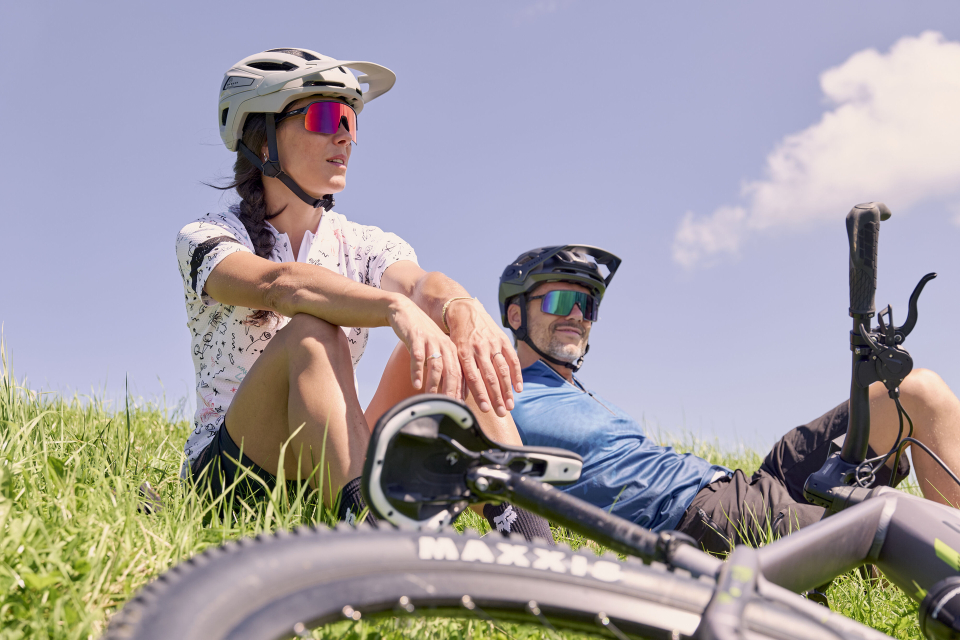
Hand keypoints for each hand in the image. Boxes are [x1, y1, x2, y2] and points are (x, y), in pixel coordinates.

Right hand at [387, 297, 461, 397]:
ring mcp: (431, 341)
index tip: (460, 407)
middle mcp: (444, 345)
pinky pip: (418, 356)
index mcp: (452, 350)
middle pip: (452, 371)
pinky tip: (416, 384)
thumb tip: (447, 393)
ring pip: (436, 365)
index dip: (461, 391)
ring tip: (431, 399)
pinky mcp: (416, 337)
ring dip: (434, 383)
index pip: (461, 373)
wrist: (405, 311)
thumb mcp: (435, 350)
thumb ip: (441, 368)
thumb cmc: (421, 336)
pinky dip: (418, 371)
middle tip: (450, 407)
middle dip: (452, 390)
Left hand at [446, 299, 522, 416]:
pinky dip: (517, 374)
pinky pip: (512, 359)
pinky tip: (518, 388)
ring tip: (510, 406)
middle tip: (501, 413)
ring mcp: (492, 344)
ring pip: (502, 370)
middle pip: (490, 377)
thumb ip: (458, 373)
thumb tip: (459, 398)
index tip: (486, 409)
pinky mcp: (502, 340)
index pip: (473, 378)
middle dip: (496, 397)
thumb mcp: (452, 353)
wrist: (465, 311)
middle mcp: (479, 348)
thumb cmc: (456, 337)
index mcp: (464, 353)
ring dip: (507, 390)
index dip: (480, 395)